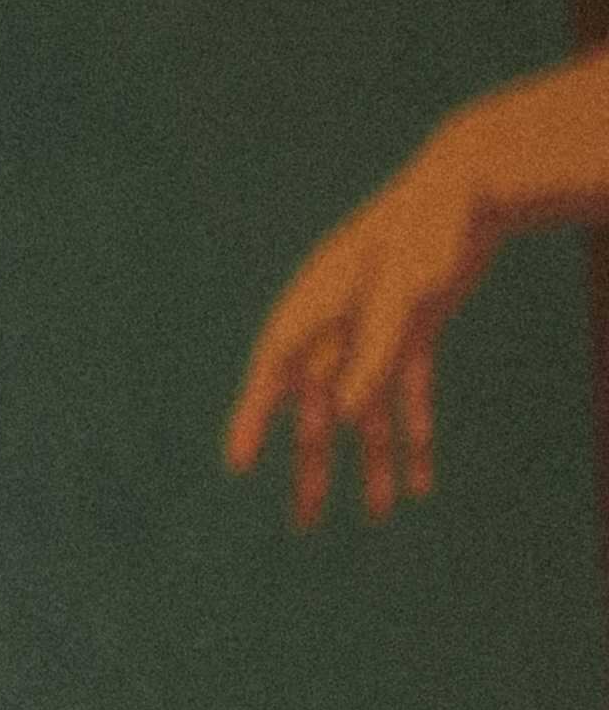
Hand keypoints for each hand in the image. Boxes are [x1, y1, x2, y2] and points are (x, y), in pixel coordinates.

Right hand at [225, 117, 492, 522]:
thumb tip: (348, 418)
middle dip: (314, 467)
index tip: (238, 463)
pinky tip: (423, 474)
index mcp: (315, 306)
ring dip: (375, 459)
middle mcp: (337, 325)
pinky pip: (408, 390)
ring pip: (368, 409)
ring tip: (383, 512)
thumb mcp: (404, 294)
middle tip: (306, 524)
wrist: (471, 185)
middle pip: (318, 408)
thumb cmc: (428, 228)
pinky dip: (415, 429)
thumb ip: (375, 354)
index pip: (273, 373)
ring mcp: (374, 329)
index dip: (253, 419)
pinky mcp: (412, 329)